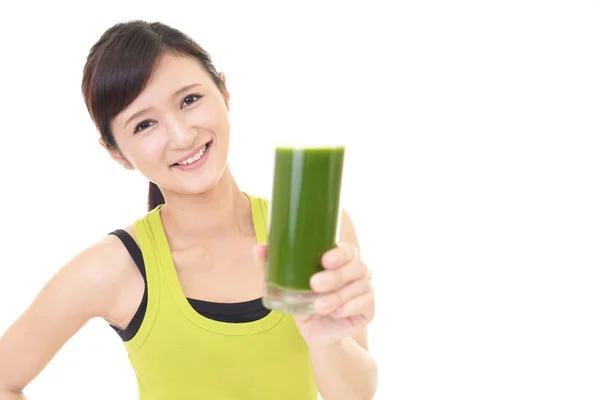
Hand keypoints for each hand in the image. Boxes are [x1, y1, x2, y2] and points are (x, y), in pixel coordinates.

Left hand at [255, 242, 374, 347]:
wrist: (315, 332)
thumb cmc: (302, 300)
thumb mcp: (287, 284)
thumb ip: (273, 265)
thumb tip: (258, 248)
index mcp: (341, 259)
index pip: (347, 250)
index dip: (339, 253)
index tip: (324, 260)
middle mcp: (357, 271)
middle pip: (356, 267)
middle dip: (336, 276)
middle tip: (315, 284)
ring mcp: (365, 289)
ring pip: (360, 287)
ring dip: (338, 296)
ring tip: (318, 306)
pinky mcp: (369, 309)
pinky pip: (368, 304)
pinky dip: (353, 307)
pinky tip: (338, 312)